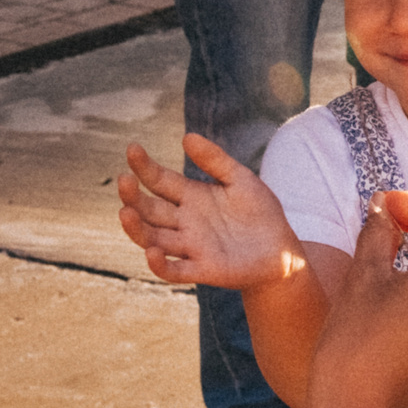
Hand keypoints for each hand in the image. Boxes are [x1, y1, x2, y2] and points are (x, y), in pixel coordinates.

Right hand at [118, 133, 297, 288]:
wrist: (283, 250)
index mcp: (190, 197)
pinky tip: (152, 252)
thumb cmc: (260, 213)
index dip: (144, 166)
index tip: (132, 148)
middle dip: (133, 196)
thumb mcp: (241, 179)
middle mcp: (184, 222)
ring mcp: (191, 247)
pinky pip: (175, 271)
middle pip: (149, 210)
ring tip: (125, 212)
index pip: (159, 181)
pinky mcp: (204, 269)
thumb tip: (187, 136)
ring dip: (137, 228)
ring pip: (153, 239)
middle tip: (124, 180)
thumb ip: (215, 160)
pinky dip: (160, 265)